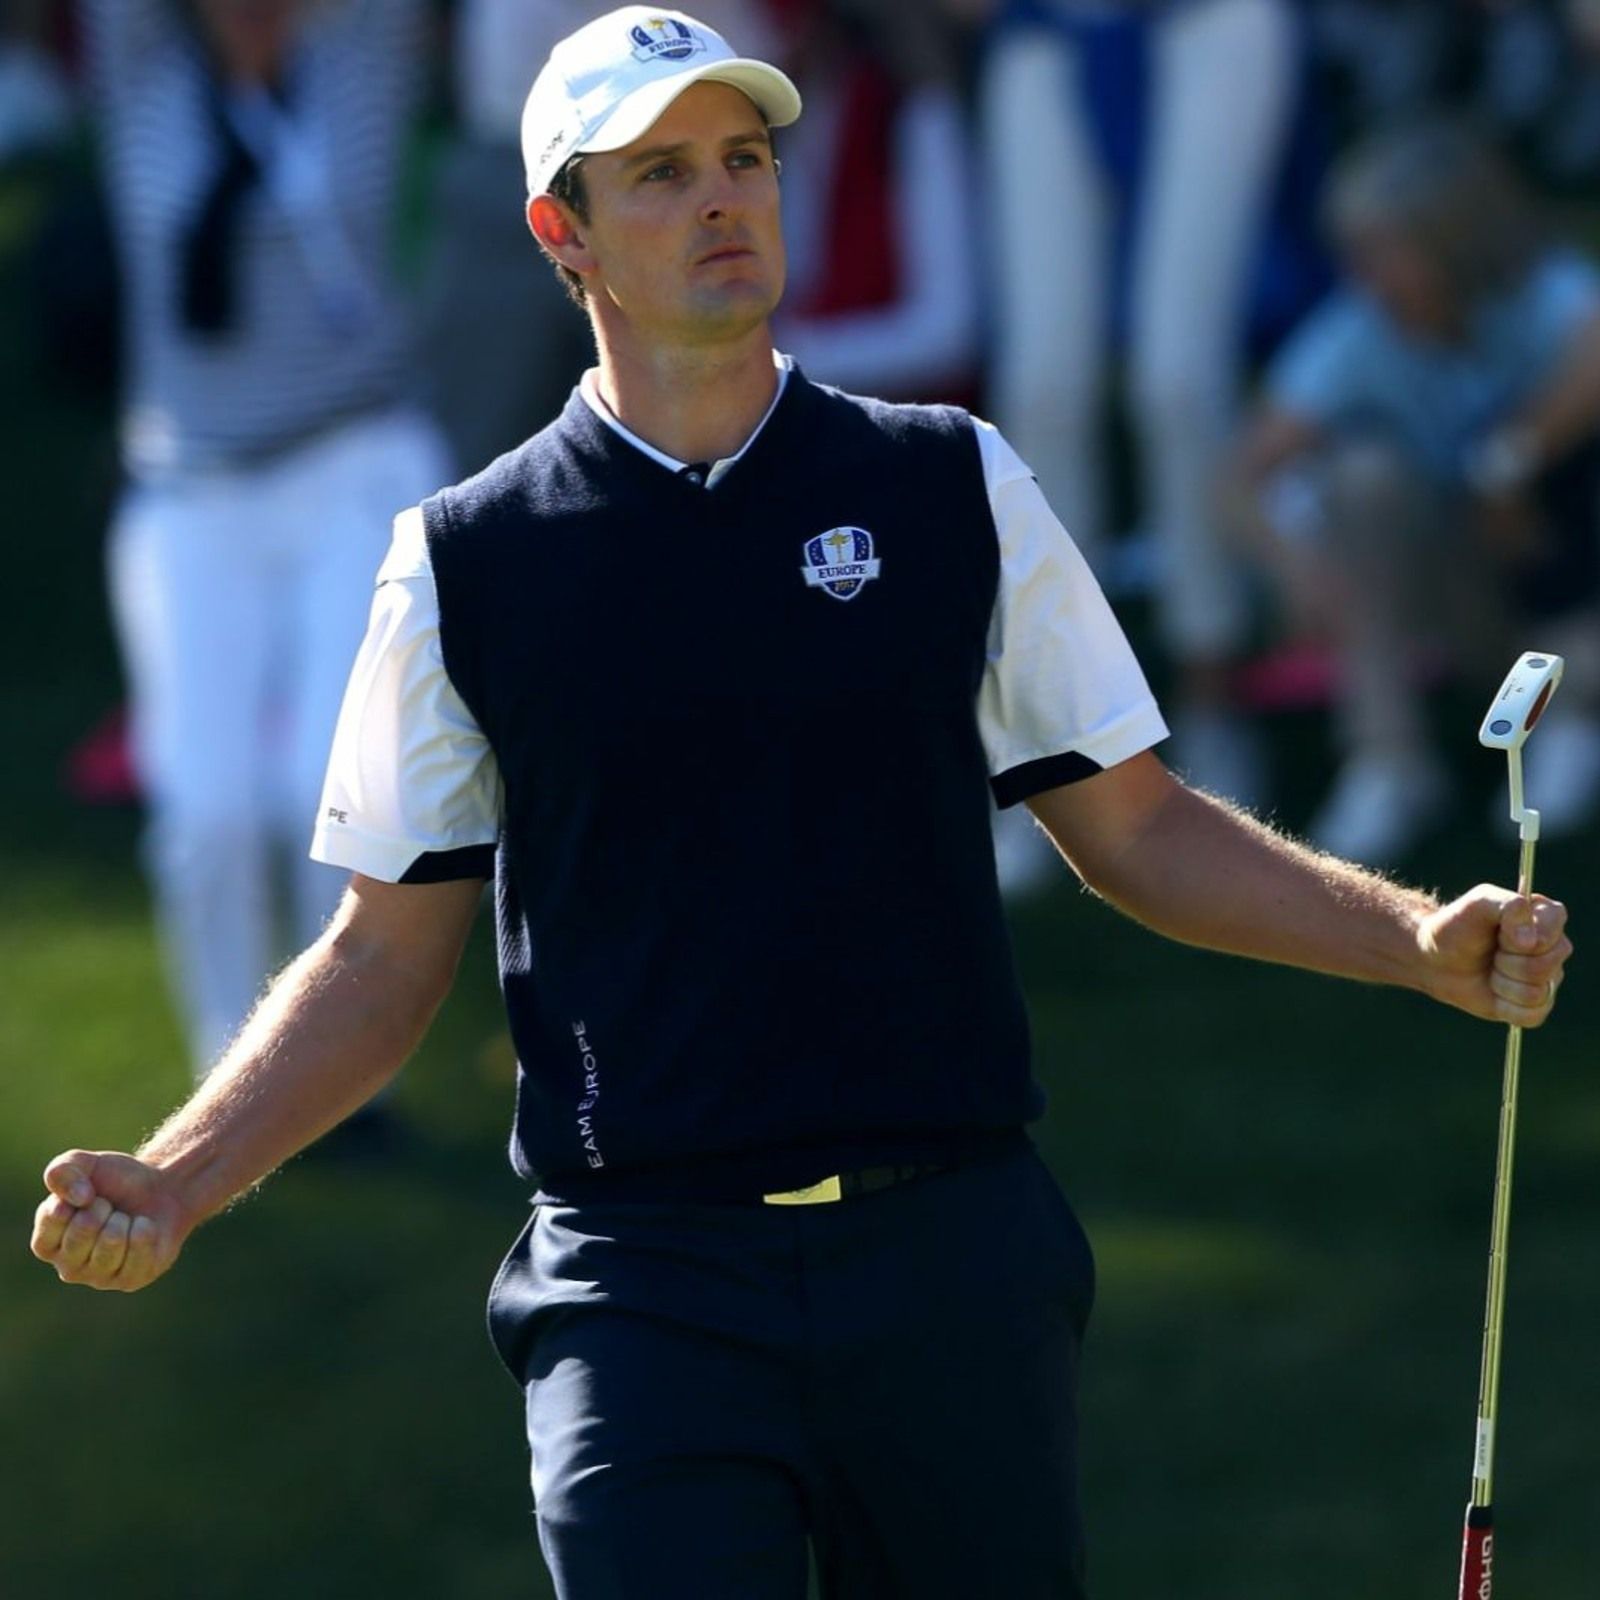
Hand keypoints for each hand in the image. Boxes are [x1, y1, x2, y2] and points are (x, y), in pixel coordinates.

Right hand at [30, 1150, 192, 1291]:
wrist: (161, 1190)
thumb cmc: (115, 1181)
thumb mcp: (84, 1164)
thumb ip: (63, 1171)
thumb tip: (79, 1198)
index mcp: (47, 1243)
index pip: (50, 1225)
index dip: (71, 1203)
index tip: (86, 1195)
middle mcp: (68, 1267)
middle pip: (82, 1233)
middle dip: (102, 1208)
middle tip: (110, 1206)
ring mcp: (99, 1278)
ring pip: (112, 1242)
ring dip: (124, 1220)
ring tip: (126, 1218)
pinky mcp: (130, 1280)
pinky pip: (138, 1254)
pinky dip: (146, 1231)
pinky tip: (144, 1228)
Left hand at [1418, 887, 1570, 1025]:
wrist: (1436, 958)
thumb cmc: (1458, 926)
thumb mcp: (1479, 903)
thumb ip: (1509, 907)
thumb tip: (1530, 941)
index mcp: (1547, 916)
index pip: (1550, 934)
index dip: (1517, 939)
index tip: (1498, 932)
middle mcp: (1555, 948)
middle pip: (1545, 967)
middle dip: (1507, 962)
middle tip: (1492, 952)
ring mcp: (1548, 978)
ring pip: (1536, 993)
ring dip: (1502, 983)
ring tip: (1491, 969)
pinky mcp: (1537, 1005)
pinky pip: (1531, 1015)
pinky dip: (1505, 1006)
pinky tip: (1494, 991)